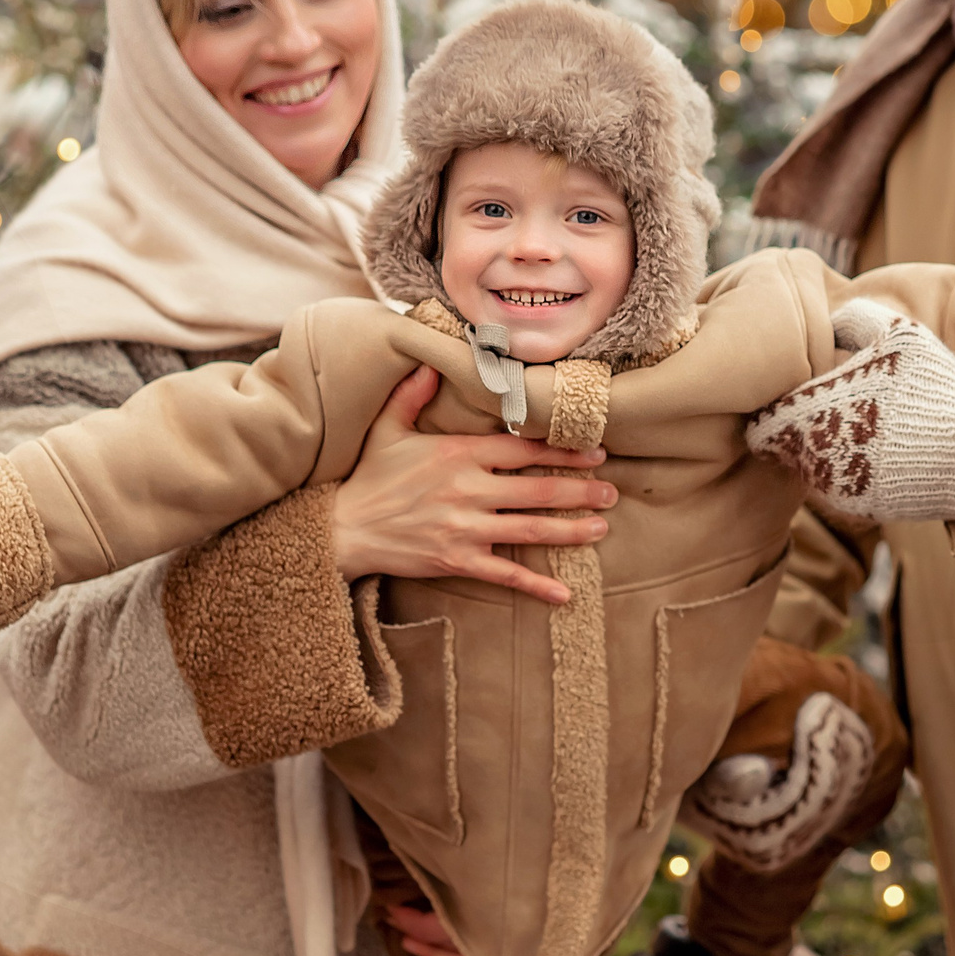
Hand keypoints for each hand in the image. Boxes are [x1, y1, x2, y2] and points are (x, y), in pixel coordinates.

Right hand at [332, 365, 618, 604]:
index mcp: (458, 454)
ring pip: (530, 529)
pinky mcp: (457, 560)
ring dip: (570, 529)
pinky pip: (504, 574)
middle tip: (612, 492)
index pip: (523, 450)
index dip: (562, 451)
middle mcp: (468, 490)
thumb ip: (411, 394)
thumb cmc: (369, 477)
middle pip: (538, 489)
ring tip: (601, 527)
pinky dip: (536, 585)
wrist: (343, 528)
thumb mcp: (388, 428)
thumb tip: (429, 362)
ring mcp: (465, 528)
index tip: (595, 452)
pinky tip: (564, 593)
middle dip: (580, 490)